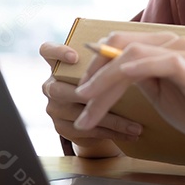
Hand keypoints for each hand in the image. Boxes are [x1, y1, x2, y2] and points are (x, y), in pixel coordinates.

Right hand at [39, 41, 141, 156]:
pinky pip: (88, 130)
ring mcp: (54, 108)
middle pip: (59, 88)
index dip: (57, 52)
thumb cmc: (103, 83)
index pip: (47, 51)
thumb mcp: (102, 69)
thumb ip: (107, 60)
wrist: (96, 116)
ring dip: (112, 120)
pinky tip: (132, 134)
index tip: (75, 57)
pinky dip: (113, 132)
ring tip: (137, 125)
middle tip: (116, 95)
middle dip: (89, 94)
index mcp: (58, 64)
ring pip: (79, 113)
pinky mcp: (62, 128)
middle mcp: (51, 85)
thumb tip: (130, 52)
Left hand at [72, 32, 184, 146]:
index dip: (95, 63)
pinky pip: (157, 64)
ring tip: (87, 103)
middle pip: (120, 47)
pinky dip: (132, 71)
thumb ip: (139, 78)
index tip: (81, 90)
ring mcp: (183, 54)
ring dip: (104, 80)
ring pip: (131, 57)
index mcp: (164, 46)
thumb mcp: (161, 92)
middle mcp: (172, 42)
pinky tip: (117, 81)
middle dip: (94, 75)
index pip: (120, 44)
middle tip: (79, 101)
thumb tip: (108, 74)